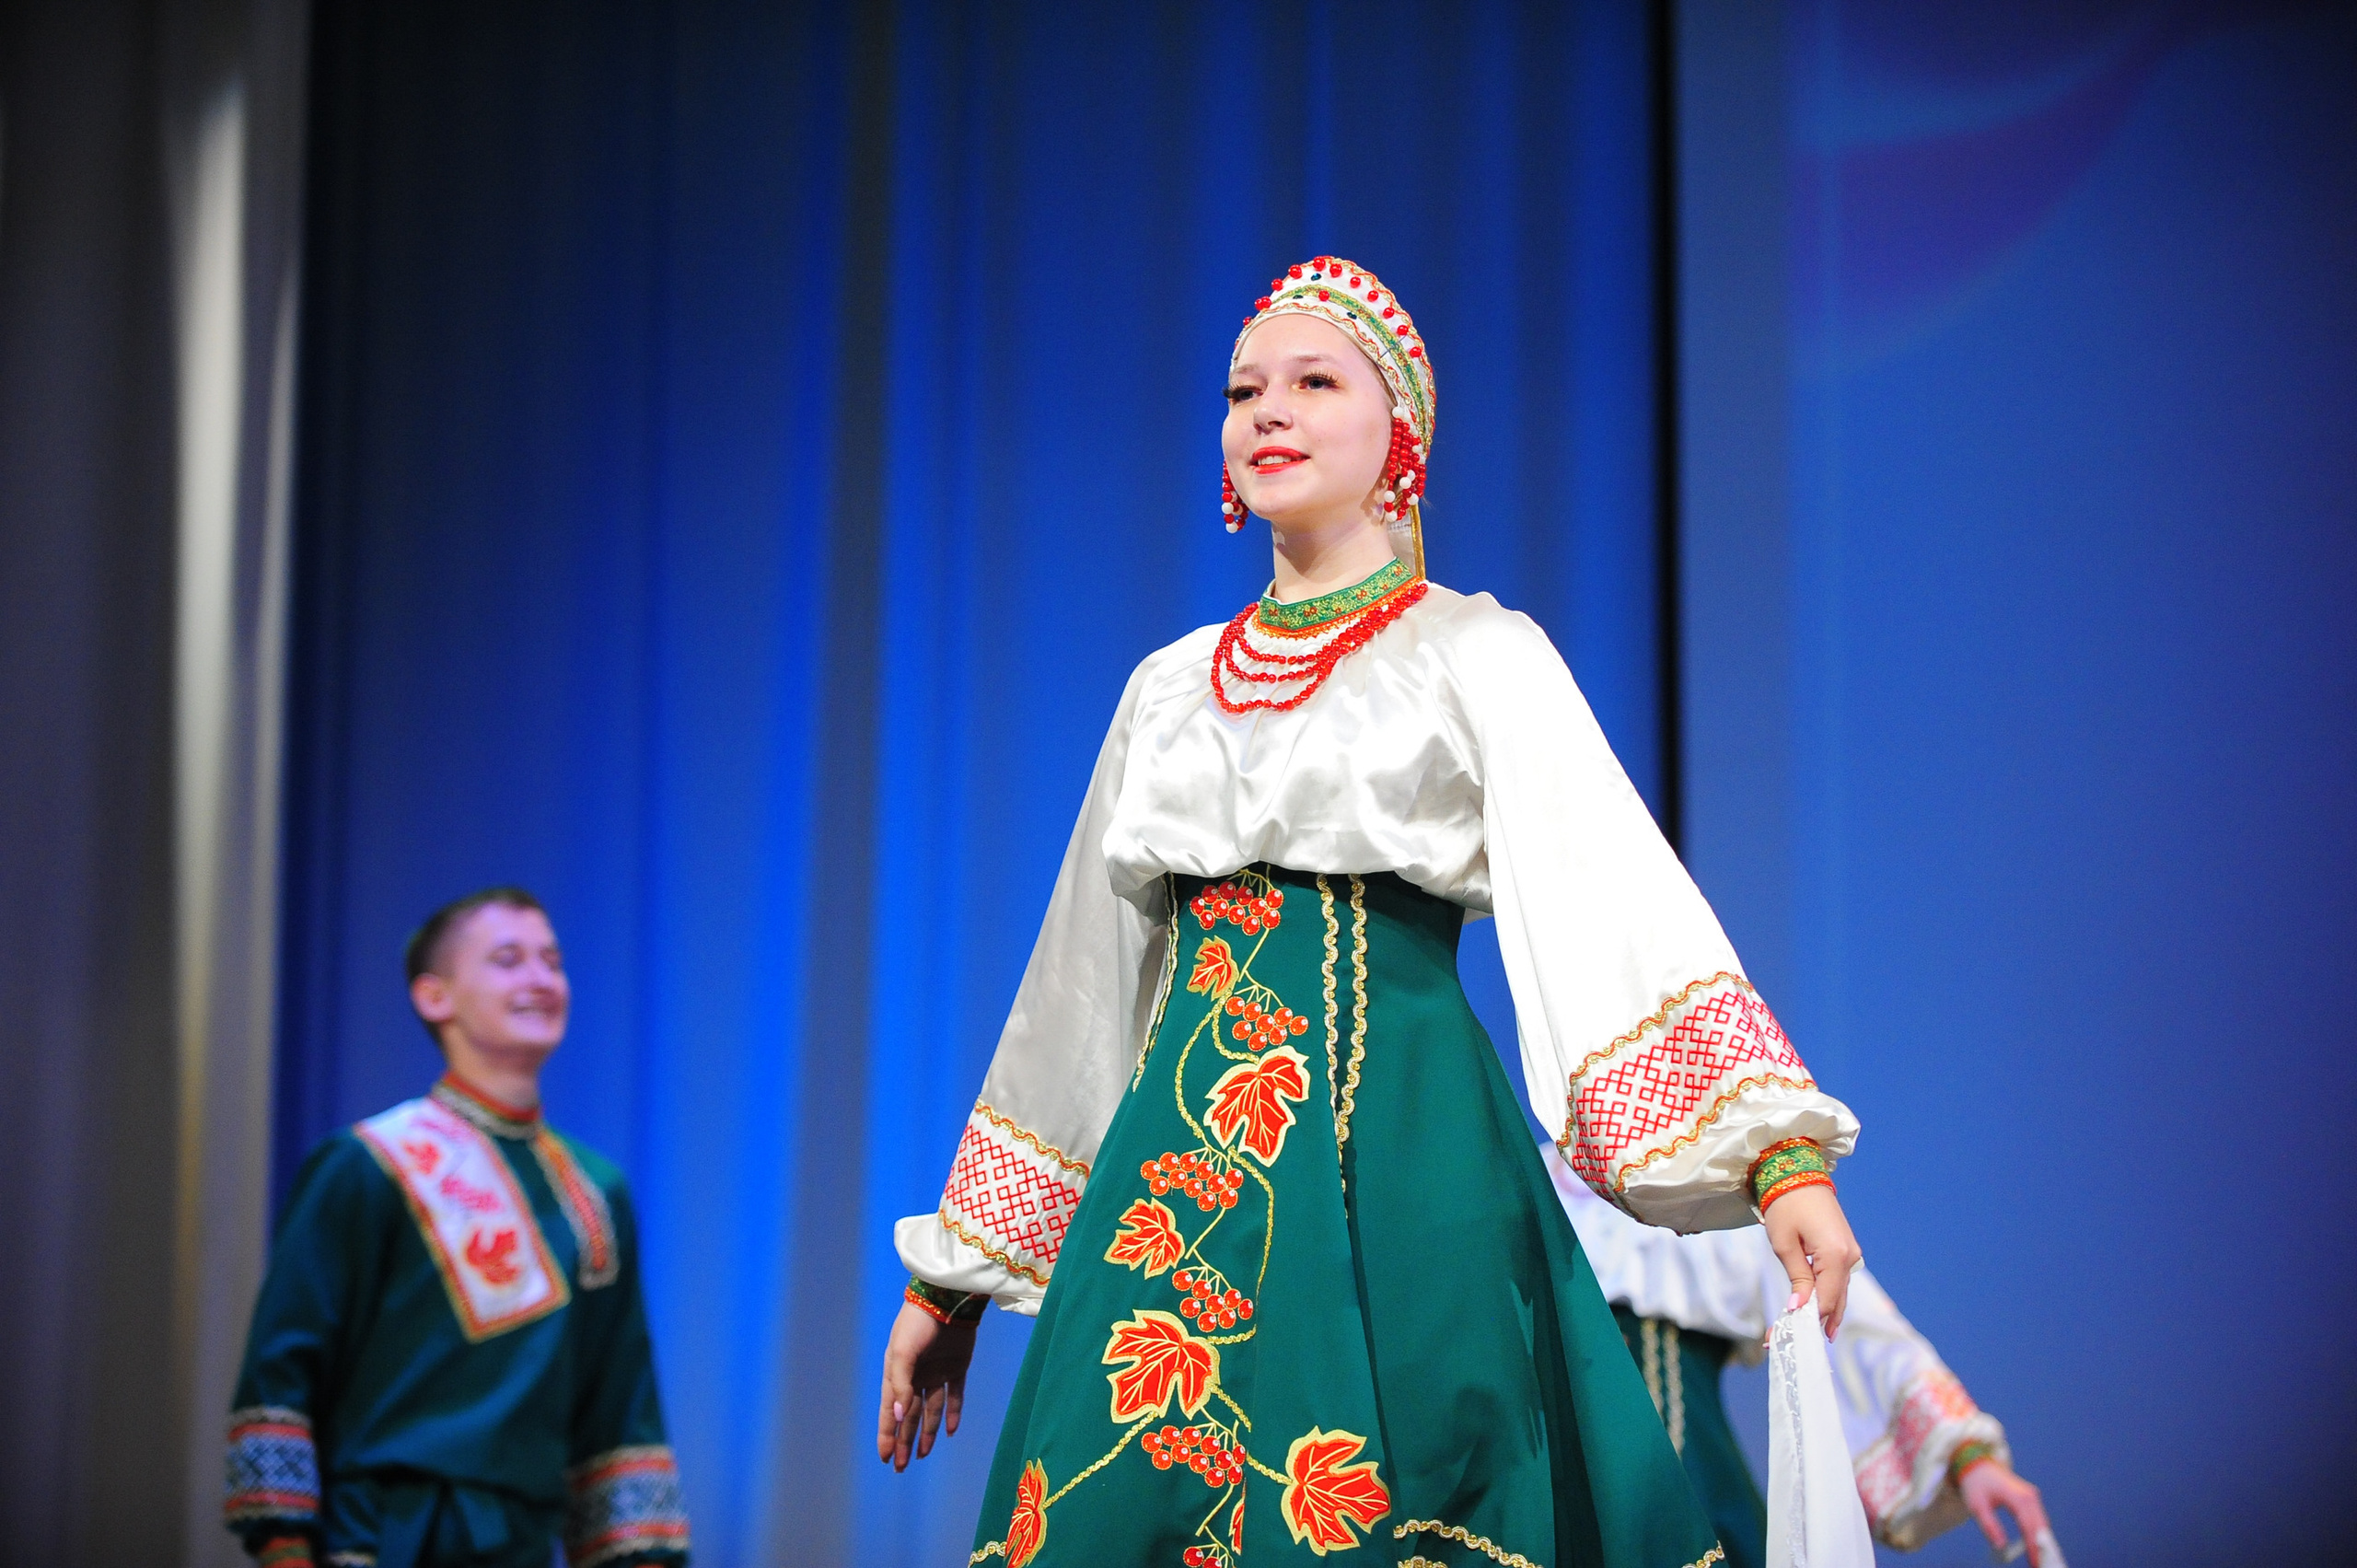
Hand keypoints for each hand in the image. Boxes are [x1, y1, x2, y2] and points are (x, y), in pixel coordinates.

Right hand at [876, 1299, 977, 1470]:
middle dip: (904, 1441)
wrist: (946, 1299)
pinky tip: (949, 1431)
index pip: (890, 1412)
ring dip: (927, 1432)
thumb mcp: (902, 1354)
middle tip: (901, 1467)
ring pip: (930, 1410)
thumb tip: (898, 1417)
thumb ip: (900, 1386)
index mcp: (896, 1374)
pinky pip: (954, 1396)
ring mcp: (936, 1373)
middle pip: (909, 1416)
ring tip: (923, 1455)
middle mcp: (915, 1377)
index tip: (885, 1458)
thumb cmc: (916, 1324)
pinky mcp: (957, 1367)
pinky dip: (952, 1413)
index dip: (887, 1435)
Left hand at [1761, 1183, 1860, 1336]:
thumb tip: (1799, 1308)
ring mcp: (1850, 1253)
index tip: (1787, 1335)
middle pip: (1836, 1300)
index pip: (1826, 1299)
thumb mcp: (1785, 1244)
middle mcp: (1850, 1257)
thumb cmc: (1786, 1205)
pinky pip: (1837, 1280)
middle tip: (1795, 1342)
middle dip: (1816, 1322)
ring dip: (1823, 1312)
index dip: (1809, 1319)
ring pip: (1839, 1292)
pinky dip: (1827, 1296)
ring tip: (1806, 1334)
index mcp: (1836, 1255)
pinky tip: (1819, 1313)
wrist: (1798, 1174)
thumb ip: (1797, 1278)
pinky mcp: (1845, 1250)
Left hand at [1960, 1460, 2051, 1565]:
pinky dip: (2040, 1535)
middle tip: (2043, 1566)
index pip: (2030, 1527)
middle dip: (2044, 1549)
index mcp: (2018, 1497)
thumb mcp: (1977, 1506)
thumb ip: (1989, 1526)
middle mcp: (2030, 1496)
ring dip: (2044, 1543)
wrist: (1977, 1463)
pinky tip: (2038, 1549)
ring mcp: (2032, 1496)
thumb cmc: (1975, 1484)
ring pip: (2043, 1525)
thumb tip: (2001, 1547)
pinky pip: (2039, 1520)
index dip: (2034, 1548)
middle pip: (2042, 1528)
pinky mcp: (2031, 1499)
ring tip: (2042, 1562)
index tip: (2036, 1564)